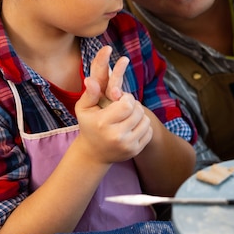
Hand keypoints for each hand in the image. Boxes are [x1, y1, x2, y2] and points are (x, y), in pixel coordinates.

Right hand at [75, 47, 152, 164]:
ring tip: (128, 116)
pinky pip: (149, 132)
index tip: (121, 99)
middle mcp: (116, 136)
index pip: (127, 105)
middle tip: (125, 107)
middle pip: (138, 112)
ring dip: (139, 116)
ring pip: (146, 121)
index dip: (127, 98)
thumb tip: (90, 79)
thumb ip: (90, 93)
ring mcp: (126, 145)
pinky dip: (143, 127)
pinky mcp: (135, 151)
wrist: (92, 153)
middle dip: (134, 105)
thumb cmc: (89, 125)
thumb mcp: (84, 108)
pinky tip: (132, 127)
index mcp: (103, 123)